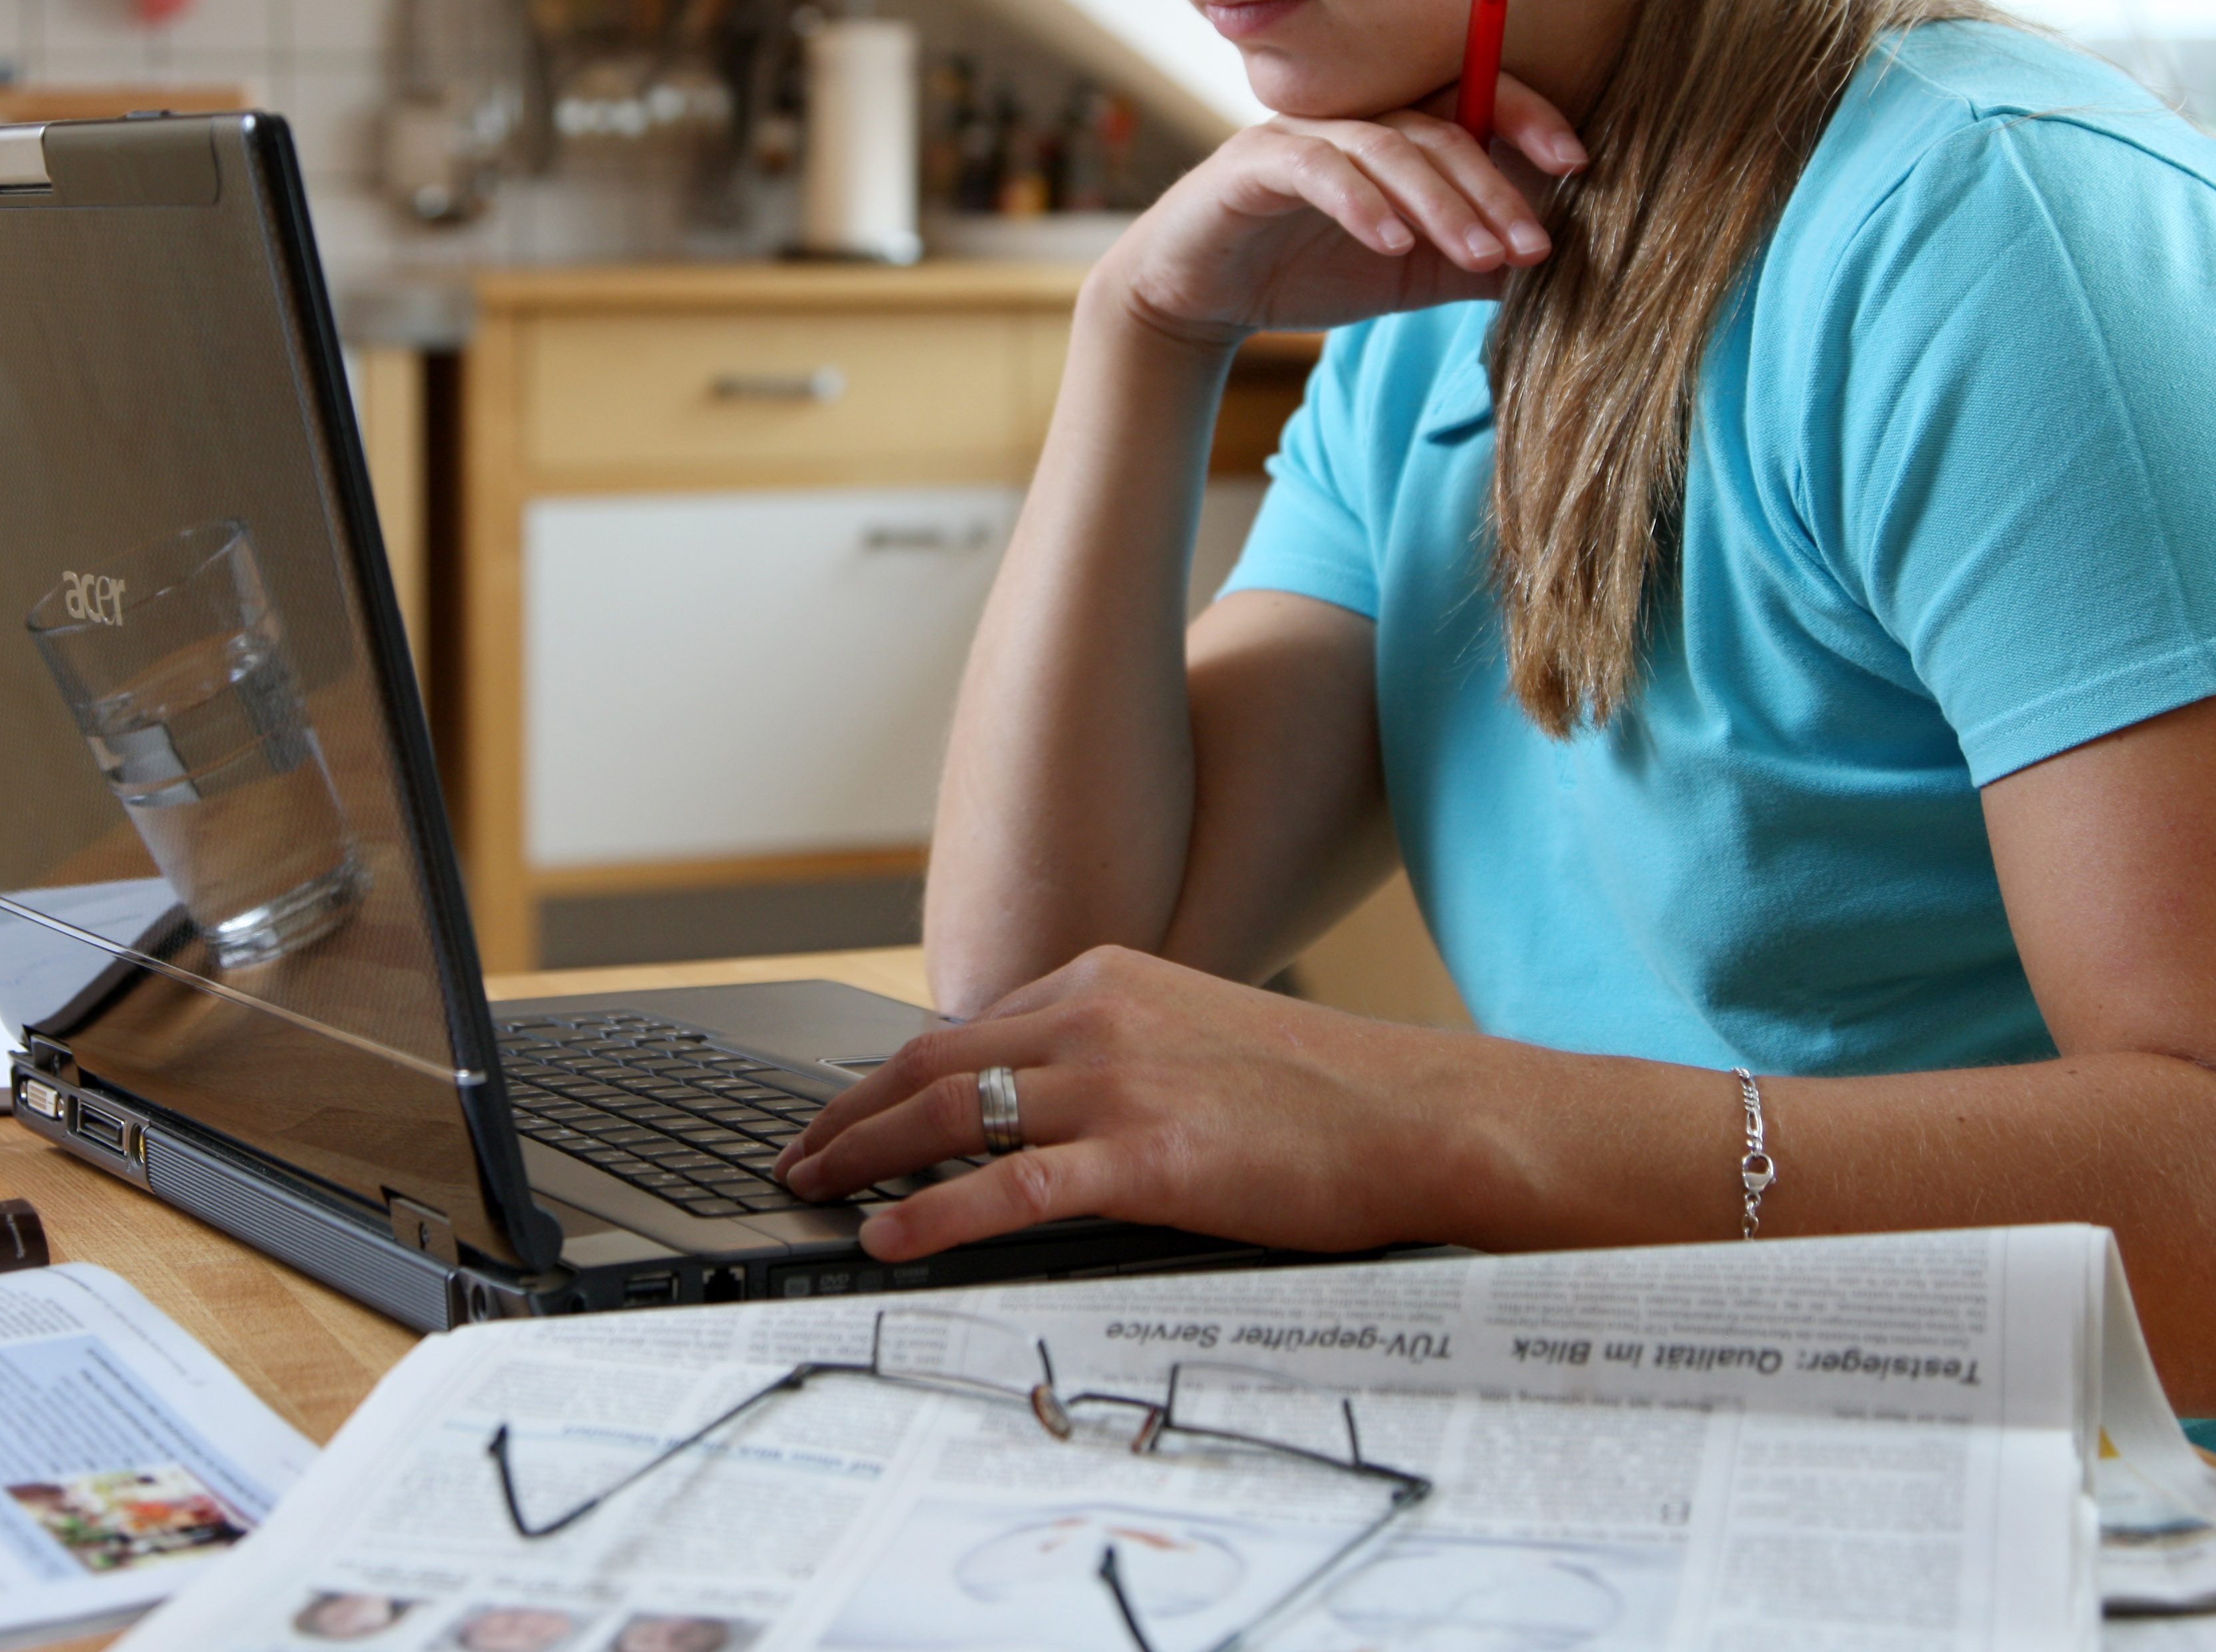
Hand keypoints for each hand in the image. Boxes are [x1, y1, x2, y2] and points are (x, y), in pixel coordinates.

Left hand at [769, 946, 1489, 1260]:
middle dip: (846, 1113)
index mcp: (1106, 979)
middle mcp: (1097, 1015)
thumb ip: (1113, 1056)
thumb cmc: (1323, 1094)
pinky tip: (888, 1237)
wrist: (1420, 1116)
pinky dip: (934, 1211)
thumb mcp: (1195, 1039)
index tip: (843, 1114)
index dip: (887, 1077)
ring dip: (864, 1157)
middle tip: (795, 1158)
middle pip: (930, 1060)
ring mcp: (1118, 1082)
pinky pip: (1009, 1186)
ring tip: (813, 1194)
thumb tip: (1041, 1106)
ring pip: (952, 1113)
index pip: (964, 1027)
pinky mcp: (1147, 1156)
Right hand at [1100, 78, 1585, 350]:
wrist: (1198, 295)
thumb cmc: (1307, 269)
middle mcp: (1358, 118)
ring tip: (1479, 257)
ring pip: (1389, 147)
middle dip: (1495, 187)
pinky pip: (1317, 168)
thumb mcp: (1413, 275)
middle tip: (1534, 245)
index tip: (1577, 164)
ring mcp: (1305, 135)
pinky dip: (1361, 203)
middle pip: (1442, 127)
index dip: (1530, 119)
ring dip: (1443, 203)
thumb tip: (1557, 272)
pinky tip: (1393, 244)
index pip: (1476, 102)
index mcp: (1401, 132)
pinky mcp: (1255, 162)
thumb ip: (1476, 266)